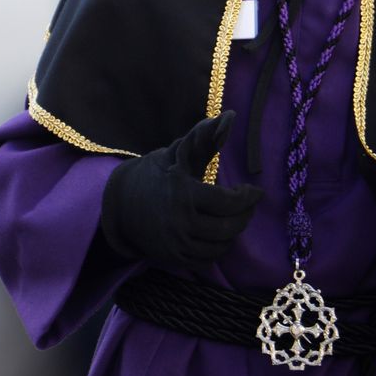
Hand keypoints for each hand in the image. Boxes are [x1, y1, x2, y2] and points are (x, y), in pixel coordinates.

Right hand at [100, 111, 261, 267]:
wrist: (119, 207)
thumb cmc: (152, 175)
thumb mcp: (176, 154)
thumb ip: (204, 136)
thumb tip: (231, 116)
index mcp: (182, 192)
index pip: (228, 202)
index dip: (248, 197)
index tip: (256, 191)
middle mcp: (180, 221)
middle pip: (229, 226)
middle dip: (245, 215)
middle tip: (248, 205)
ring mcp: (177, 243)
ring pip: (221, 245)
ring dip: (234, 231)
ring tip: (235, 218)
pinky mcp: (174, 258)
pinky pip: (208, 258)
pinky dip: (219, 247)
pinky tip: (219, 233)